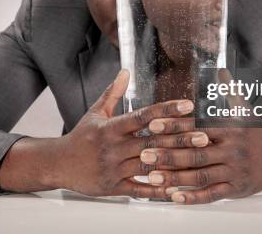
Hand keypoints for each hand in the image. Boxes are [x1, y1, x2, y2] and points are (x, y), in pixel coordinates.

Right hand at [0, 69, 210, 197]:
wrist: (58, 164)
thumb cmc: (80, 137)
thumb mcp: (95, 113)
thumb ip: (113, 93)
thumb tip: (126, 72)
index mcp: (111, 127)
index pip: (143, 116)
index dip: (166, 110)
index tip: (187, 106)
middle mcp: (114, 147)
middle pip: (152, 141)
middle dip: (179, 138)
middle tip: (203, 135)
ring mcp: (114, 168)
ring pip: (149, 165)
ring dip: (174, 162)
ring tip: (196, 160)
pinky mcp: (114, 186)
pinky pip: (139, 189)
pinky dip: (158, 190)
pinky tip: (176, 188)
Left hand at [138, 70, 261, 203]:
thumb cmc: (258, 133)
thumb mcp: (245, 109)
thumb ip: (230, 90)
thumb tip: (222, 69)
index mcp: (229, 130)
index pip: (196, 127)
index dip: (173, 125)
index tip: (151, 125)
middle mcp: (231, 150)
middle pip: (195, 153)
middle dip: (168, 154)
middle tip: (144, 154)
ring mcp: (234, 171)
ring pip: (200, 176)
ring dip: (174, 178)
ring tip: (152, 178)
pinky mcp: (236, 188)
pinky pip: (212, 194)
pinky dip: (192, 197)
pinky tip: (174, 197)